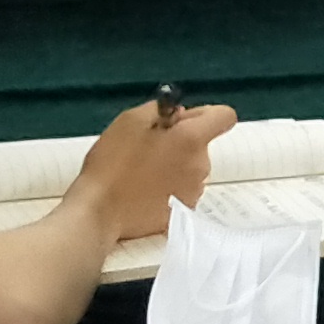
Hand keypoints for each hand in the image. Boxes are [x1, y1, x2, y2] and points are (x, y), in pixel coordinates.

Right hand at [72, 97, 231, 242]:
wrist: (99, 212)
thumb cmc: (112, 162)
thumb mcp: (130, 121)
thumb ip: (160, 110)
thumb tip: (179, 115)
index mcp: (191, 140)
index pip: (224, 117)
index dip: (204, 115)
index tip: (179, 121)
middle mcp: (201, 166)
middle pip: (200, 144)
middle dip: (180, 142)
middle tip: (146, 149)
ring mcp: (194, 192)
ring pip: (190, 168)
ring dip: (174, 165)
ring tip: (140, 173)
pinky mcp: (182, 213)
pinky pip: (182, 191)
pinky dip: (168, 188)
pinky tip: (143, 192)